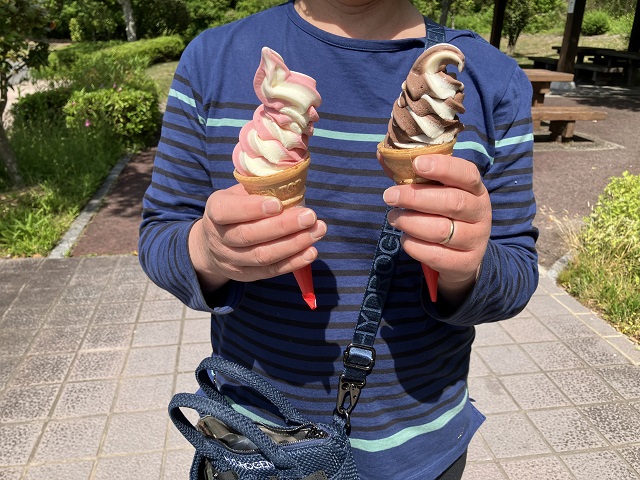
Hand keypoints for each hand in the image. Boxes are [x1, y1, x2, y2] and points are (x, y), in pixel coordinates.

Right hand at [188, 184, 326, 292]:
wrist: (215, 244)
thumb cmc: (237, 209)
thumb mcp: (240, 193)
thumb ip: (259, 188)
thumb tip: (292, 181)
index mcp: (215, 210)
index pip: (226, 211)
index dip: (252, 208)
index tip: (278, 203)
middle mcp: (219, 237)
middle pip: (249, 235)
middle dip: (283, 226)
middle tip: (310, 216)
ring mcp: (230, 259)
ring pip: (262, 256)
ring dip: (294, 244)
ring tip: (317, 231)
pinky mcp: (245, 275)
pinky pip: (271, 271)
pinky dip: (293, 262)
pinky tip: (311, 252)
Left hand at [380, 153, 490, 300]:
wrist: (463, 256)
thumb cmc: (442, 214)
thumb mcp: (435, 193)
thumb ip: (411, 174)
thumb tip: (382, 154)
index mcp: (475, 189)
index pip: (466, 173)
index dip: (442, 167)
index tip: (416, 164)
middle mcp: (480, 212)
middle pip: (451, 202)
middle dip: (415, 197)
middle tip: (389, 196)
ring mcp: (475, 239)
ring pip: (440, 230)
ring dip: (409, 222)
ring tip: (393, 218)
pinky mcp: (465, 263)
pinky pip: (434, 254)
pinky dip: (413, 245)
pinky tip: (405, 238)